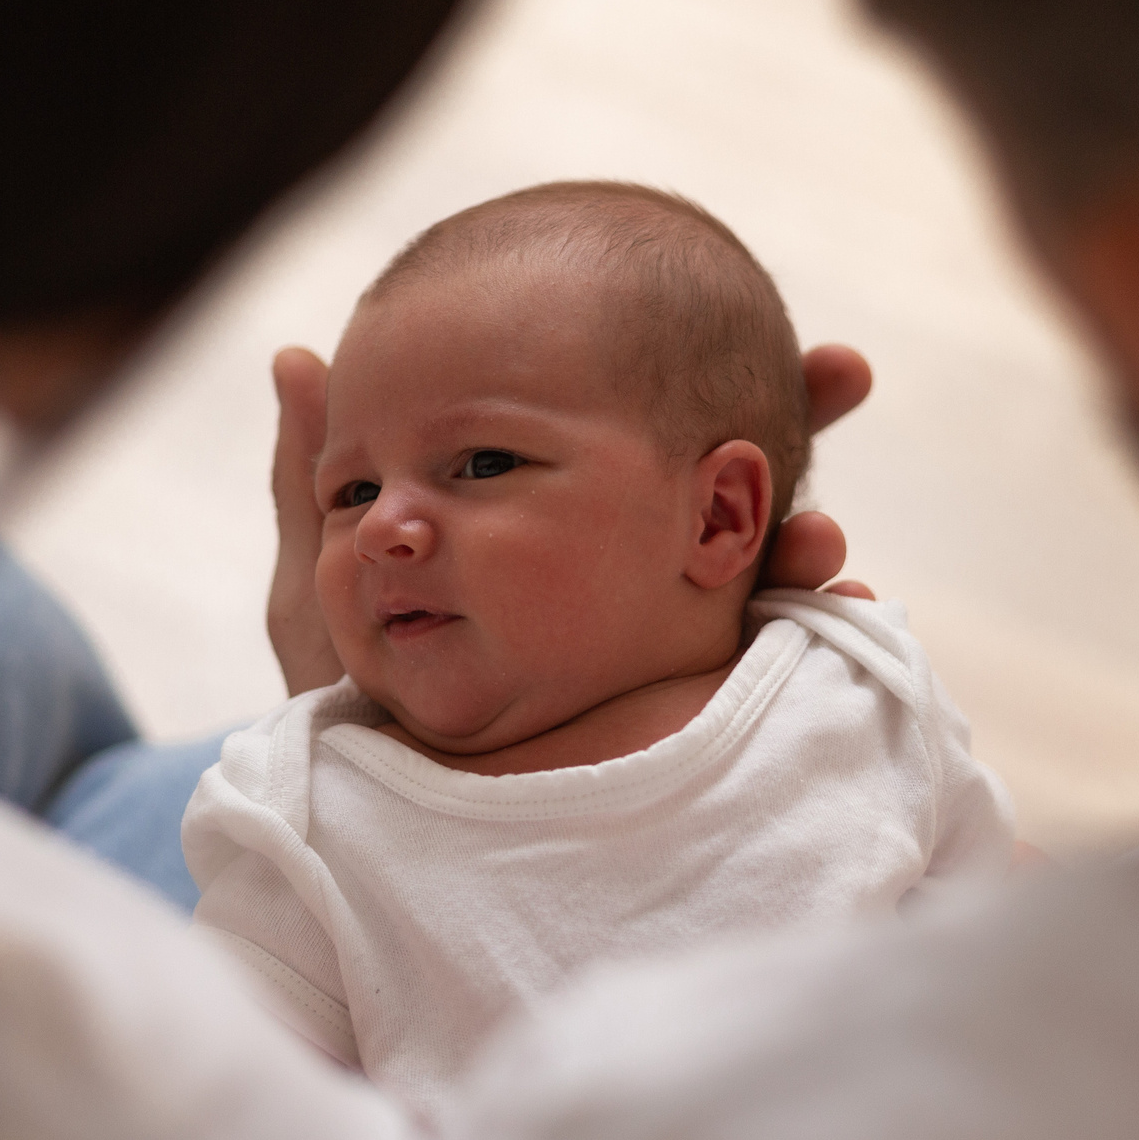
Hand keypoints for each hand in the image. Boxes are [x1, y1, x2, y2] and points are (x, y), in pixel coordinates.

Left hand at [265, 342, 879, 694]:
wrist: (363, 815)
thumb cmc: (335, 696)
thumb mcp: (319, 585)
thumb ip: (313, 478)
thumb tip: (297, 352)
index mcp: (546, 514)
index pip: (638, 424)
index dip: (709, 367)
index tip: (782, 324)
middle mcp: (610, 563)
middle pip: (717, 482)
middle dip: (790, 424)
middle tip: (840, 373)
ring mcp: (640, 636)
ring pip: (745, 572)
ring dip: (803, 545)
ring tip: (828, 539)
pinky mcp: (654, 707)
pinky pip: (740, 670)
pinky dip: (801, 651)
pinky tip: (842, 622)